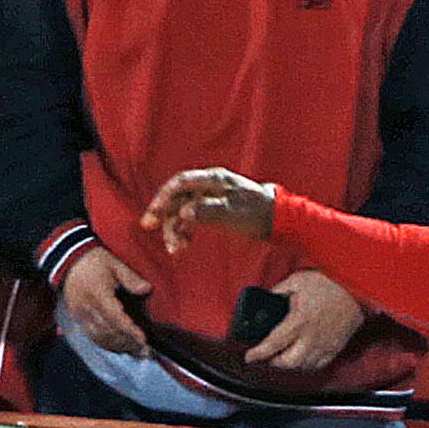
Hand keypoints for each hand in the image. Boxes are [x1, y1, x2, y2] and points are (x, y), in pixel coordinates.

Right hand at [56, 240, 155, 354]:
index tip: (144, 340)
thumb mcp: (114, 264)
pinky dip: (107, 344)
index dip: (130, 331)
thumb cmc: (94, 262)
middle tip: (145, 351)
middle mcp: (87, 308)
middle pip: (109, 332)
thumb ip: (131, 278)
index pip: (115, 318)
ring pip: (100, 337)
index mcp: (98, 294)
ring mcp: (81, 315)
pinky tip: (120, 347)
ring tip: (136, 350)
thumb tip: (147, 289)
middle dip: (128, 343)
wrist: (69, 261)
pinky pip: (92, 337)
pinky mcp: (78, 319)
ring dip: (119, 346)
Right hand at [141, 165, 280, 256]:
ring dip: (176, 227)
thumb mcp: (234, 213)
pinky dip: (186, 231)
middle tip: (149, 226)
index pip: (181, 183)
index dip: (164, 196)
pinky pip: (193, 219)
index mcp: (214, 180)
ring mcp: (211, 198)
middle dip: (164, 213)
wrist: (279, 219)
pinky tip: (182, 244)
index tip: (154, 213)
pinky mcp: (213, 211)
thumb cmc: (258, 213)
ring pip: (184, 210)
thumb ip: (208, 211)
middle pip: (178, 197)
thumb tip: (184, 212)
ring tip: (174, 248)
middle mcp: (209, 186)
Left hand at [246, 267, 367, 374]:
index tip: (248, 357)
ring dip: (290, 364)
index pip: (273, 344)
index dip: (258, 353)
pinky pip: (318, 365)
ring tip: (283, 356)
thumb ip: (278, 291)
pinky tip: (302, 357)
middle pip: (288, 363)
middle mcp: (311, 338)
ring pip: (303, 367)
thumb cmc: (330, 284)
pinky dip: (306, 365)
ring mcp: (325, 345)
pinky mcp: (335, 348)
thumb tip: (266, 299)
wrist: (358, 290)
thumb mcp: (297, 281)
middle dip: (274, 362)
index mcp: (299, 321)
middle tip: (267, 356)